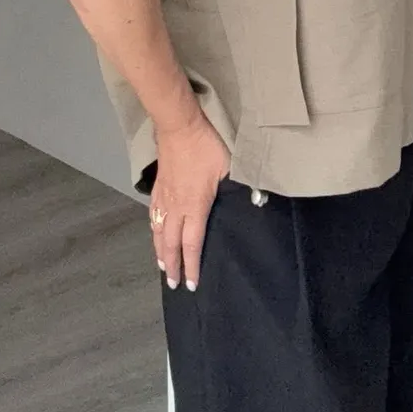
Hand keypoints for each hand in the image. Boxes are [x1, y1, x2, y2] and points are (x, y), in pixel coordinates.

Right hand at [149, 109, 229, 290]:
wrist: (179, 127)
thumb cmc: (206, 147)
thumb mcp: (229, 166)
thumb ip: (241, 186)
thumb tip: (258, 200)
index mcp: (195, 207)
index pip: (192, 244)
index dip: (192, 266)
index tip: (191, 283)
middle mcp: (177, 208)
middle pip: (171, 244)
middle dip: (173, 265)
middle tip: (173, 283)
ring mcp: (165, 197)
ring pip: (159, 231)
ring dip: (160, 251)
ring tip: (162, 264)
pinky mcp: (158, 187)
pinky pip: (153, 215)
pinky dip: (153, 229)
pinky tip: (155, 232)